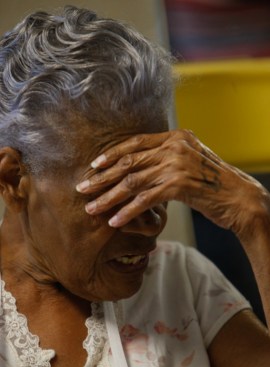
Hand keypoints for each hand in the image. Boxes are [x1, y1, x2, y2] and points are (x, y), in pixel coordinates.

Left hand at [76, 129, 268, 236]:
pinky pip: (146, 199)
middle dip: (102, 177)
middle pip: (129, 162)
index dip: (111, 154)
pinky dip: (128, 212)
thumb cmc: (214, 184)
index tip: (94, 165)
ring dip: (108, 197)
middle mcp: (174, 146)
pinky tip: (115, 221)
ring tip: (91, 209)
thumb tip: (141, 165)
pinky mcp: (180, 185)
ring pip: (133, 181)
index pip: (135, 143)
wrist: (241, 199)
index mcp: (175, 137)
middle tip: (82, 189)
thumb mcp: (190, 162)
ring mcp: (177, 164)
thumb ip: (167, 158)